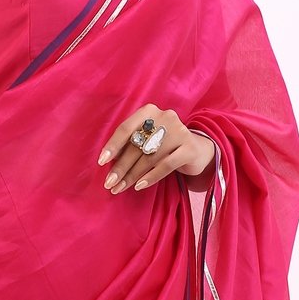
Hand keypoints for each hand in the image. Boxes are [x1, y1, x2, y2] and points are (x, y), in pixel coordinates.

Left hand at [96, 104, 215, 193]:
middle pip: (137, 145)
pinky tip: (139, 186)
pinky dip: (151, 177)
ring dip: (132, 175)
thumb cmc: (163, 145)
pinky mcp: (190, 148)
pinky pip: (166, 165)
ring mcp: (179, 131)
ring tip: (120, 188)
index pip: (126, 128)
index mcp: (149, 111)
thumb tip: (108, 162)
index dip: (112, 146)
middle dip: (121, 166)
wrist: (197, 150)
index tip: (101, 162)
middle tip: (109, 183)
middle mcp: (165, 117)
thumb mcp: (146, 139)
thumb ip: (130, 144)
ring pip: (150, 156)